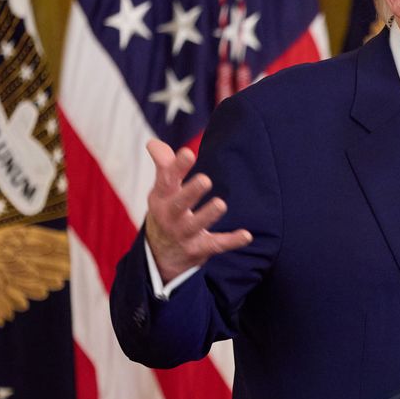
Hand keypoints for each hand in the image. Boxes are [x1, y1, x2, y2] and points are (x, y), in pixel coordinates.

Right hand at [143, 139, 251, 281]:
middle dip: (191, 192)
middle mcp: (170, 217)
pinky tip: (246, 235)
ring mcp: (184, 234)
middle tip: (205, 180)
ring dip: (208, 215)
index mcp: (161, 198)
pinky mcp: (199, 249)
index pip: (167, 181)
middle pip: (178, 205)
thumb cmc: (165, 213)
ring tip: (220, 204)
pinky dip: (231, 241)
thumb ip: (164, 166)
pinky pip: (216, 245)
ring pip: (196, 225)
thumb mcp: (161, 191)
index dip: (177, 167)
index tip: (188, 153)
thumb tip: (153, 142)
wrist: (159, 256)